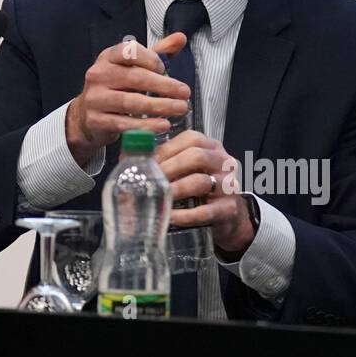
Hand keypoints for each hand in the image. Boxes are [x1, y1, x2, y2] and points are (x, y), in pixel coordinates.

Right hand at [65, 31, 189, 165]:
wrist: (87, 114)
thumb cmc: (116, 87)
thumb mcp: (134, 66)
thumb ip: (158, 53)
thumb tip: (180, 38)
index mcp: (109, 57)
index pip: (130, 52)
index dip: (151, 60)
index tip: (166, 70)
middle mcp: (99, 75)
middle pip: (134, 77)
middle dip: (164, 86)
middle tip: (184, 93)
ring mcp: (95, 98)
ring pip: (130, 101)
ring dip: (159, 106)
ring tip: (179, 108)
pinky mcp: (97, 119)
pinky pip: (125, 123)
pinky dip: (146, 125)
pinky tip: (162, 125)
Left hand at [154, 130, 254, 254]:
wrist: (228, 216)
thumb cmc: (201, 188)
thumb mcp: (187, 169)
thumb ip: (164, 160)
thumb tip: (126, 157)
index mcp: (211, 147)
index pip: (190, 139)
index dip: (165, 149)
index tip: (146, 161)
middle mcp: (223, 163)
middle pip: (196, 156)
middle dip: (169, 168)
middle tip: (150, 179)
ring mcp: (229, 186)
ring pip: (200, 181)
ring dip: (174, 189)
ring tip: (158, 198)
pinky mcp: (229, 209)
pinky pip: (206, 211)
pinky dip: (185, 215)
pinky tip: (170, 217)